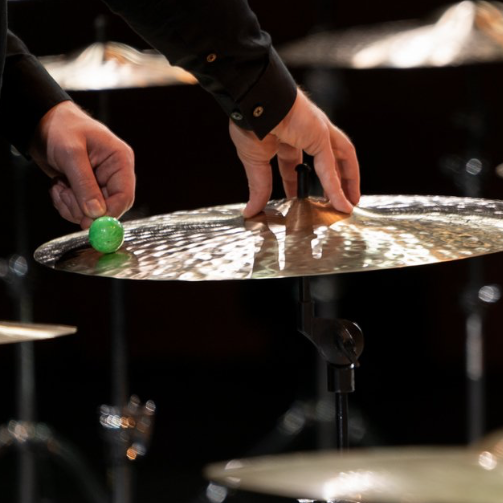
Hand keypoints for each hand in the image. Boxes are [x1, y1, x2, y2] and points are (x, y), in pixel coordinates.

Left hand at [29, 101, 134, 228]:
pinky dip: (66, 204)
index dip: (110, 212)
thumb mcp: (71, 153)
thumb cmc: (61, 128)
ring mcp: (100, 184)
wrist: (42, 123)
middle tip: (66, 200)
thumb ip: (84, 184)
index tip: (90, 222)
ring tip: (59, 187)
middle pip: (110, 207)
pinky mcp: (87, 190)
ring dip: (72, 206)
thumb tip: (96, 213)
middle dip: (86, 210)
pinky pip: (81, 210)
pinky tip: (58, 187)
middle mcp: (114, 175)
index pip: (124, 196)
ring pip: (93, 212)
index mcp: (120, 161)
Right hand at [229, 88, 359, 217]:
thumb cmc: (248, 122)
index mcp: (284, 135)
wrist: (252, 104)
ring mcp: (316, 131)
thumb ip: (258, 187)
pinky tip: (340, 204)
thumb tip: (251, 211)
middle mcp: (305, 131)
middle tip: (336, 201)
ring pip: (339, 158)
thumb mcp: (254, 162)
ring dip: (346, 181)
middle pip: (326, 158)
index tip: (296, 200)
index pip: (293, 162)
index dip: (295, 183)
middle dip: (333, 179)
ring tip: (348, 204)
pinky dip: (336, 187)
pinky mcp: (321, 135)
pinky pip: (330, 166)